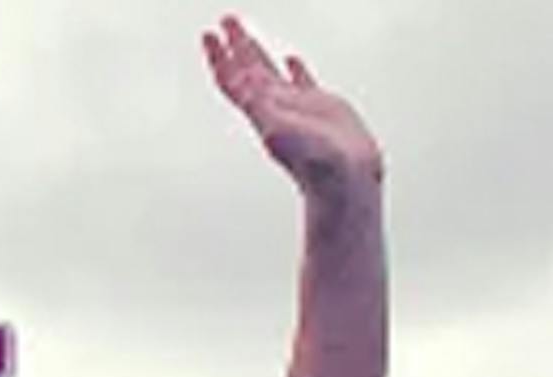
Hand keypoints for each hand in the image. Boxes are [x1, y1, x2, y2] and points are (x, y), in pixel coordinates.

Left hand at [204, 18, 380, 194]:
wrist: (345, 181)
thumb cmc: (314, 163)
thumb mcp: (280, 129)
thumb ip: (262, 104)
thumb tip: (245, 79)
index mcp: (261, 111)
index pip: (233, 78)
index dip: (220, 56)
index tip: (208, 34)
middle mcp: (275, 107)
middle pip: (248, 69)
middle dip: (236, 44)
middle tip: (226, 20)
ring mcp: (297, 106)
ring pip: (271, 72)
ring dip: (258, 51)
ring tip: (246, 35)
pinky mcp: (322, 107)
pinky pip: (303, 81)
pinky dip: (293, 68)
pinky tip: (290, 59)